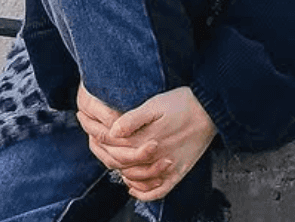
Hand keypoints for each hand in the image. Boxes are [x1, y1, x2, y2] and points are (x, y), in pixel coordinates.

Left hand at [76, 84, 216, 201]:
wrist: (211, 111)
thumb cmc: (182, 103)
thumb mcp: (155, 104)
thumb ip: (133, 119)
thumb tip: (112, 130)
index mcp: (145, 139)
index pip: (113, 143)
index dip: (95, 132)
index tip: (83, 119)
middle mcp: (153, 157)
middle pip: (120, 162)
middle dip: (101, 150)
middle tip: (89, 137)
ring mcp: (166, 168)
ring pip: (135, 178)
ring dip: (118, 170)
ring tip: (106, 157)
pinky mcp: (178, 173)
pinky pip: (157, 190)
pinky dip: (143, 193)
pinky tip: (132, 188)